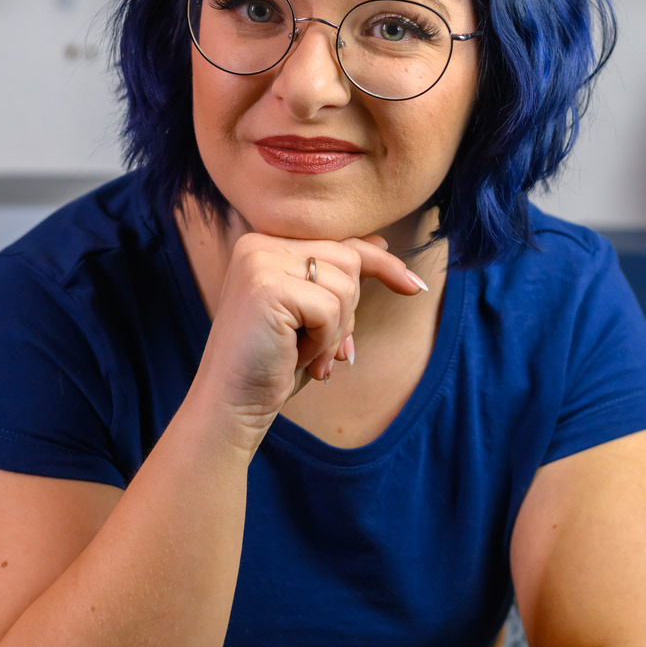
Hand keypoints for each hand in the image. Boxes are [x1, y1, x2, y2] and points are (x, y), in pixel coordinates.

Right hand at [192, 230, 426, 444]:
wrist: (231, 405)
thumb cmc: (273, 365)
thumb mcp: (314, 316)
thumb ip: (338, 278)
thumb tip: (380, 241)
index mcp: (267, 244)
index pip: (341, 243)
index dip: (382, 263)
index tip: (414, 288)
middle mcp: (259, 244)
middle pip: (349, 260)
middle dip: (348, 312)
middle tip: (317, 346)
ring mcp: (260, 261)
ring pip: (345, 284)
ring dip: (335, 330)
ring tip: (303, 352)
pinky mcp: (266, 286)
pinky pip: (330, 308)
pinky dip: (323, 341)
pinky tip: (295, 355)